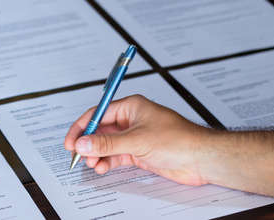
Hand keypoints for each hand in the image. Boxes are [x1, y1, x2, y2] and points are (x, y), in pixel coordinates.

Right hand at [64, 95, 210, 185]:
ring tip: (92, 163)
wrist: (202, 159)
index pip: (98, 113)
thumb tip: (84, 142)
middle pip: (100, 130)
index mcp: (130, 107)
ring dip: (97, 154)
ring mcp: (134, 137)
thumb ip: (108, 143)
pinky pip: (116, 156)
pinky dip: (107, 162)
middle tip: (77, 154)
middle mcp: (130, 120)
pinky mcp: (138, 152)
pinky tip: (103, 167)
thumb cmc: (180, 139)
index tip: (71, 139)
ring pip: (107, 145)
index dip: (82, 126)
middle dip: (88, 143)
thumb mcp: (138, 140)